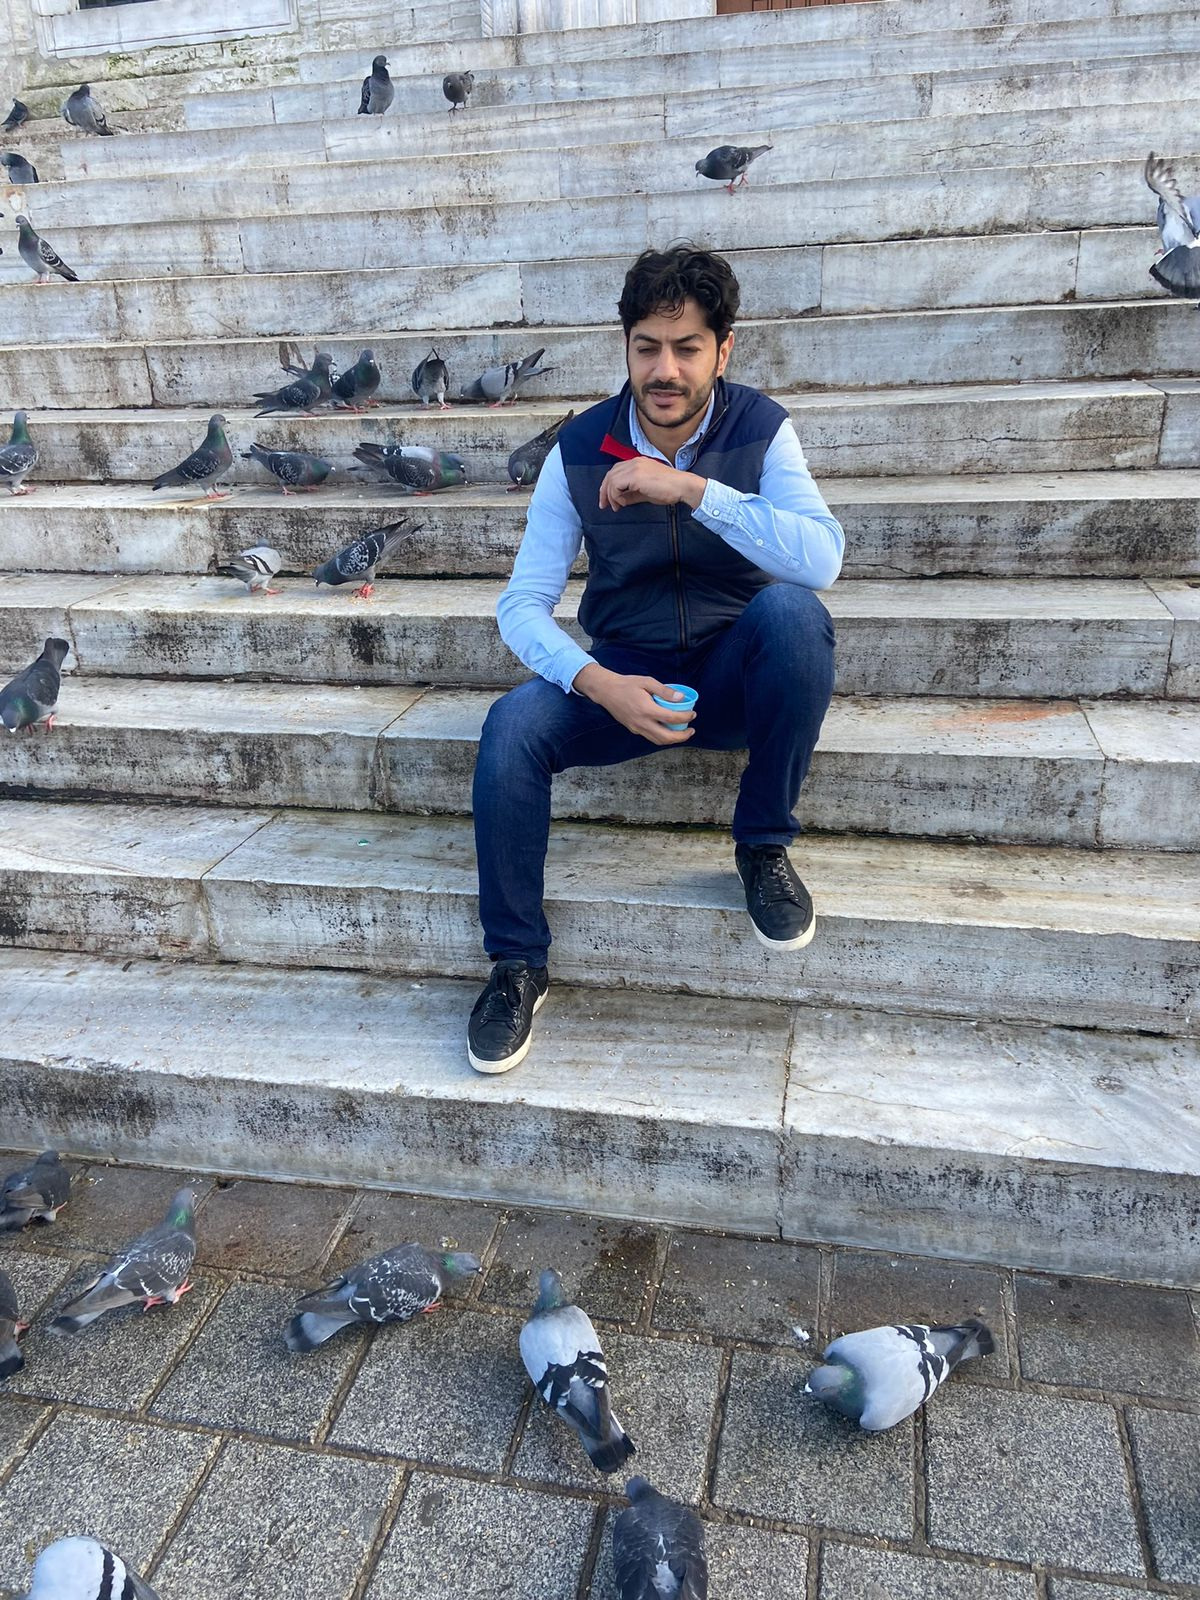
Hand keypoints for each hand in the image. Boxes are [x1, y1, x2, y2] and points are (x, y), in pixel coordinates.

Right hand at [573, 663, 694, 745]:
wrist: (606, 691)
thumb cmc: (627, 684)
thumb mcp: (647, 682)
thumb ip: (664, 691)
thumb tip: (681, 698)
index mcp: (646, 709)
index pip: (671, 718)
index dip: (685, 718)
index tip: (693, 714)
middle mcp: (642, 722)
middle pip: (666, 737)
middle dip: (682, 736)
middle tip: (691, 730)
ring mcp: (636, 728)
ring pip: (658, 741)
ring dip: (672, 740)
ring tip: (682, 733)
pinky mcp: (633, 729)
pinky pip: (650, 737)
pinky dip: (662, 737)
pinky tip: (667, 729)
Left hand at [598, 458, 705, 512]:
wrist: (682, 486)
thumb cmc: (669, 490)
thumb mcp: (645, 493)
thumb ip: (631, 495)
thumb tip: (620, 501)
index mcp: (637, 463)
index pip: (616, 471)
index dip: (608, 486)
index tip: (607, 500)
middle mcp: (634, 462)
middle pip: (610, 474)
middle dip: (604, 491)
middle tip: (604, 505)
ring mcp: (634, 467)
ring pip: (611, 479)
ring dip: (610, 495)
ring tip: (616, 507)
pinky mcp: (635, 475)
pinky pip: (616, 485)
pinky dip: (616, 495)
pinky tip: (622, 503)